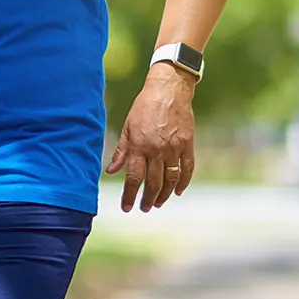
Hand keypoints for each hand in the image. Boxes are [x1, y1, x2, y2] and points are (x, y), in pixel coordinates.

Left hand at [107, 63, 197, 211]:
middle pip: (153, 183)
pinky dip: (183, 182)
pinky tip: (177, 192)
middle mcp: (156, 149)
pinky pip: (187, 168)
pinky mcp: (187, 144)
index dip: (129, 195)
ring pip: (170, 179)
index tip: (127, 207)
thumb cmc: (144, 106)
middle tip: (144, 208)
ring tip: (158, 203)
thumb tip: (111, 171)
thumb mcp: (128, 126)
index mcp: (139, 145)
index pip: (134, 178)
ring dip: (164, 195)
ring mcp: (174, 148)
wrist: (169, 90)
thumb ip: (121, 151)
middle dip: (147, 199)